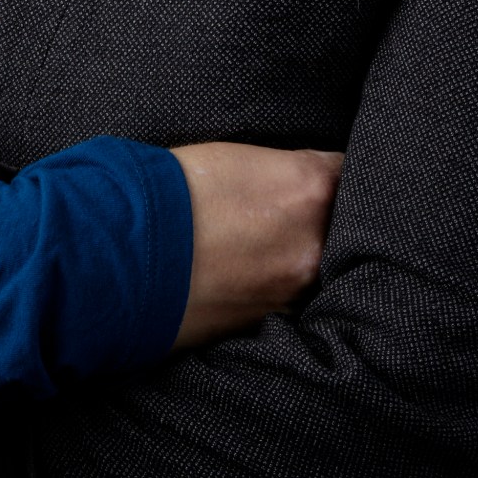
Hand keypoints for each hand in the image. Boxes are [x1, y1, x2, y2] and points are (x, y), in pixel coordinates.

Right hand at [168, 141, 343, 348]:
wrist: (126, 256)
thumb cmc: (173, 192)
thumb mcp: (236, 157)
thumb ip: (286, 169)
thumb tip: (304, 179)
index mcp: (309, 186)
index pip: (351, 173)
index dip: (339, 174)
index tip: (329, 178)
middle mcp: (314, 240)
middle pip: (345, 224)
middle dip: (327, 217)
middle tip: (296, 211)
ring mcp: (296, 287)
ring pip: (321, 265)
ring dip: (303, 255)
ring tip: (265, 245)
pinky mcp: (272, 320)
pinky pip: (292, 296)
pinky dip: (280, 284)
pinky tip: (251, 273)